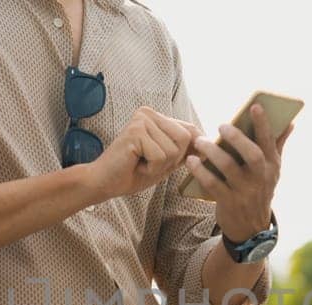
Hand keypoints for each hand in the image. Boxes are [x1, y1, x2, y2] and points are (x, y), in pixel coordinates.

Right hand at [81, 107, 198, 199]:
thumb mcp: (166, 160)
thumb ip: (184, 149)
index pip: (190, 131)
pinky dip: (151, 168)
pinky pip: (161, 156)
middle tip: (148, 162)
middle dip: (171, 160)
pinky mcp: (136, 131)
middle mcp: (148, 113)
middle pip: (185, 139)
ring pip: (174, 149)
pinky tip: (135, 165)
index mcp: (156, 116)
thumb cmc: (133, 173)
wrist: (104, 183)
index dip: (185, 152)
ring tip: (140, 163)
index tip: (164, 161)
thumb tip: (208, 142)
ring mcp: (141, 120)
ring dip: (160, 166)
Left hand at [186, 104, 293, 241]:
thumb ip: (278, 145)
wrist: (251, 227)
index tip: (254, 106)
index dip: (263, 124)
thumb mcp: (273, 170)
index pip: (270, 141)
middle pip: (252, 155)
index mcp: (272, 166)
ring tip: (200, 142)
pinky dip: (200, 171)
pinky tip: (191, 160)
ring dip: (212, 152)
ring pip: (229, 168)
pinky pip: (212, 184)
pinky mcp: (228, 202)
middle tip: (221, 125)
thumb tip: (290, 122)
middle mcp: (261, 178)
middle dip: (237, 138)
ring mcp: (245, 191)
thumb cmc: (260, 189)